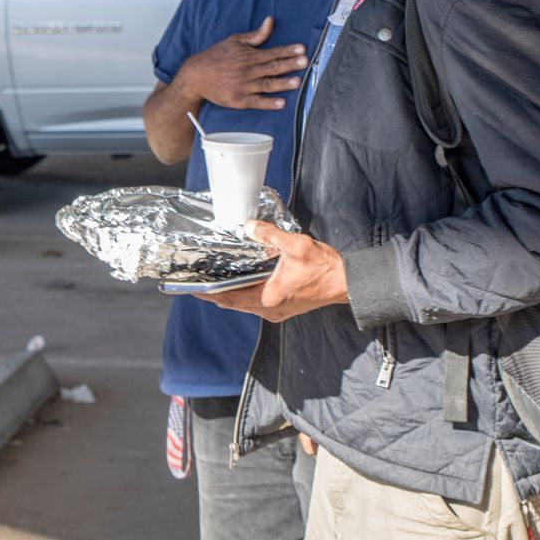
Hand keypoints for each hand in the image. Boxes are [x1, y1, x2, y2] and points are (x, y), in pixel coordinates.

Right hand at [175, 17, 308, 111]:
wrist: (195, 76)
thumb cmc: (215, 56)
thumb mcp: (234, 41)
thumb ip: (256, 35)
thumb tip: (270, 21)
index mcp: (248, 56)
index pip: (272, 53)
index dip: (288, 51)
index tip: (302, 49)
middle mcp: (247, 71)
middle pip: (273, 67)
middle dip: (290, 64)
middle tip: (305, 62)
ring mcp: (243, 86)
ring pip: (267, 84)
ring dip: (283, 83)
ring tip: (297, 82)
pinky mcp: (239, 100)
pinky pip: (257, 102)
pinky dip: (269, 103)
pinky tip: (281, 103)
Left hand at [199, 222, 348, 322]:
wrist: (347, 283)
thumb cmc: (324, 267)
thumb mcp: (296, 245)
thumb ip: (269, 235)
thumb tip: (249, 226)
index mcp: (268, 297)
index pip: (229, 297)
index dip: (209, 293)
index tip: (192, 289)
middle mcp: (270, 309)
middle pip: (233, 304)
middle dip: (214, 295)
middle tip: (197, 285)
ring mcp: (277, 312)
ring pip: (244, 307)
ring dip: (229, 297)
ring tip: (214, 284)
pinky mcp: (284, 310)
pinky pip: (256, 306)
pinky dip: (243, 298)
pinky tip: (240, 286)